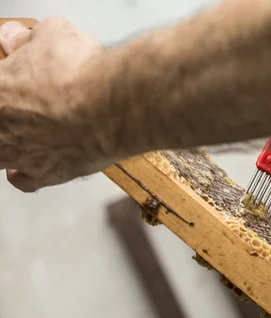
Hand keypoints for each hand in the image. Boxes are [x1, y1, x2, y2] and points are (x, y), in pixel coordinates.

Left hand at [0, 19, 105, 191]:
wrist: (111, 107)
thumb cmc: (82, 75)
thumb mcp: (53, 35)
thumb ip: (30, 39)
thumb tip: (19, 39)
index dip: (12, 78)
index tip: (19, 71)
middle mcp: (0, 127)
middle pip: (0, 123)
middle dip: (10, 112)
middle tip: (25, 103)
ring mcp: (19, 153)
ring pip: (1, 152)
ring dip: (9, 142)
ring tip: (20, 134)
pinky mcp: (46, 174)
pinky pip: (24, 180)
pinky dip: (25, 173)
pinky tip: (28, 168)